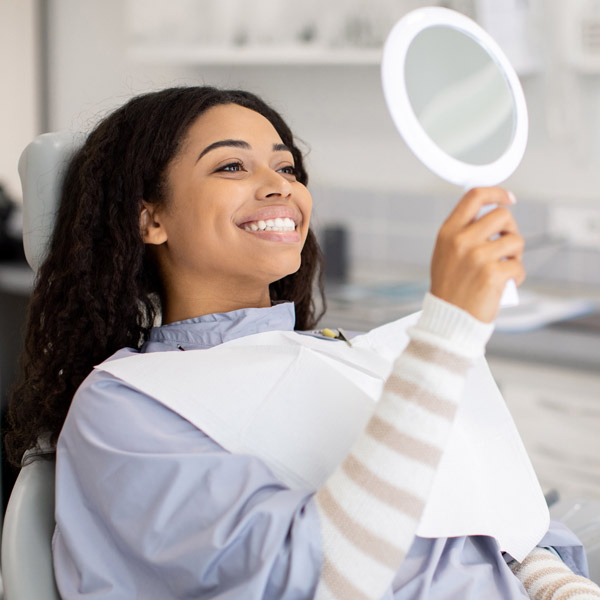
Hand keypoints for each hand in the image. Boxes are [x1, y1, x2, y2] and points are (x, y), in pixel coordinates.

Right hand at [430, 187, 524, 322]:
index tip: (508, 198)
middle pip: (502, 215)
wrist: (449, 319)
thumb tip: (492, 213)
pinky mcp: (493, 274)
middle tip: (506, 246)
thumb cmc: (449, 288)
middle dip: (510, 229)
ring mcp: (477, 257)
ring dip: (515, 254)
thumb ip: (462, 232)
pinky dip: (516, 276)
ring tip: (503, 267)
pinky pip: (518, 266)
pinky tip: (504, 284)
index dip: (496, 192)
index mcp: (448, 233)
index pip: (474, 197)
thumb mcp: (445, 254)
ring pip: (515, 240)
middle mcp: (461, 241)